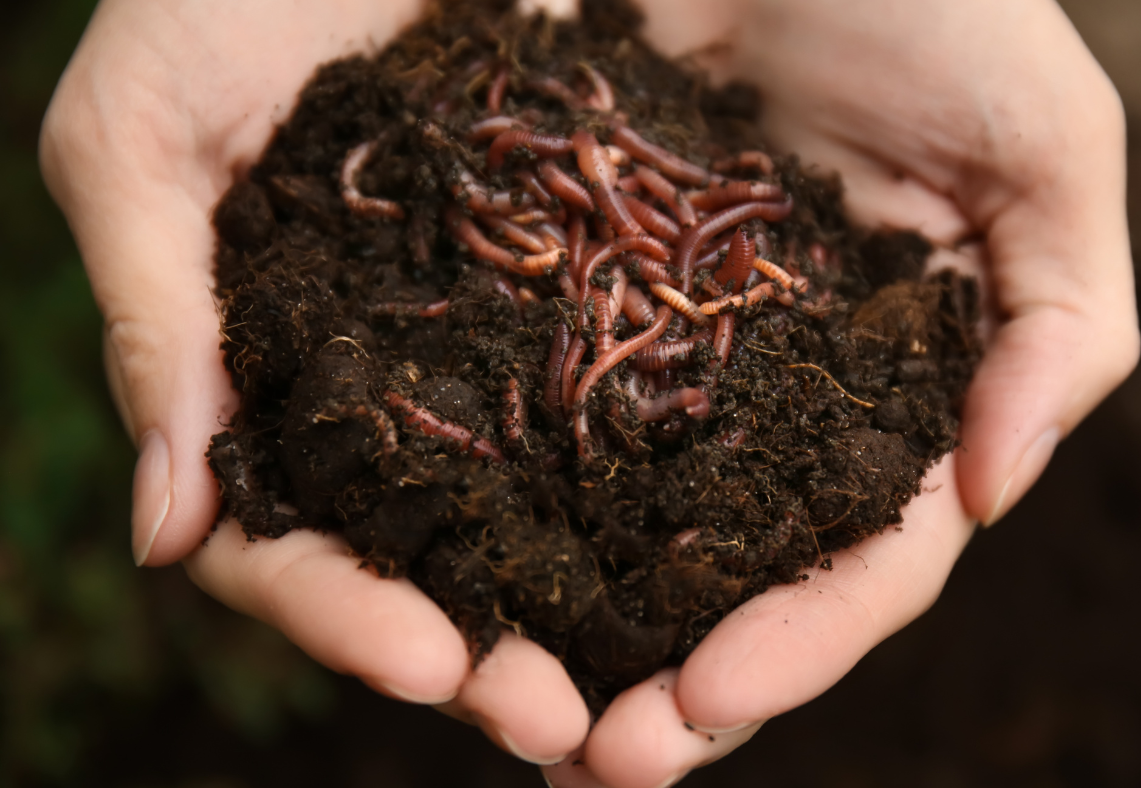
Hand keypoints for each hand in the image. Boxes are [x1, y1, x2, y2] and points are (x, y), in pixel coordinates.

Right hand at [40, 0, 590, 764]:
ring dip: (584, 610)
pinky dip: (662, 487)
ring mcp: (481, 350)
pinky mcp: (579, 293)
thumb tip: (159, 530)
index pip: (280, 538)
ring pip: (529, 516)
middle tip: (564, 728)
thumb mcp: (145, 127)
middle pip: (422, 561)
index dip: (342, 613)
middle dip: (484, 656)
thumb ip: (153, 312)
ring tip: (655, 693)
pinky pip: (621, 406)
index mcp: (260, 377)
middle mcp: (378, 389)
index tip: (427, 664)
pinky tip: (717, 555)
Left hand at [542, 0, 1137, 784]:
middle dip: (682, 681)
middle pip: (746, 573)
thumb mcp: (1049, 154)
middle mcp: (798, 398)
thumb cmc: (952, 8)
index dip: (805, 638)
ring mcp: (689, 354)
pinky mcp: (594, 291)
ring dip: (582, 628)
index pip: (872, 552)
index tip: (712, 698)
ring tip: (507, 713)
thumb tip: (995, 498)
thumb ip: (1058, 330)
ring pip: (638, 523)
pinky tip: (450, 565)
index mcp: (911, 394)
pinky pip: (548, 403)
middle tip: (597, 767)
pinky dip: (509, 493)